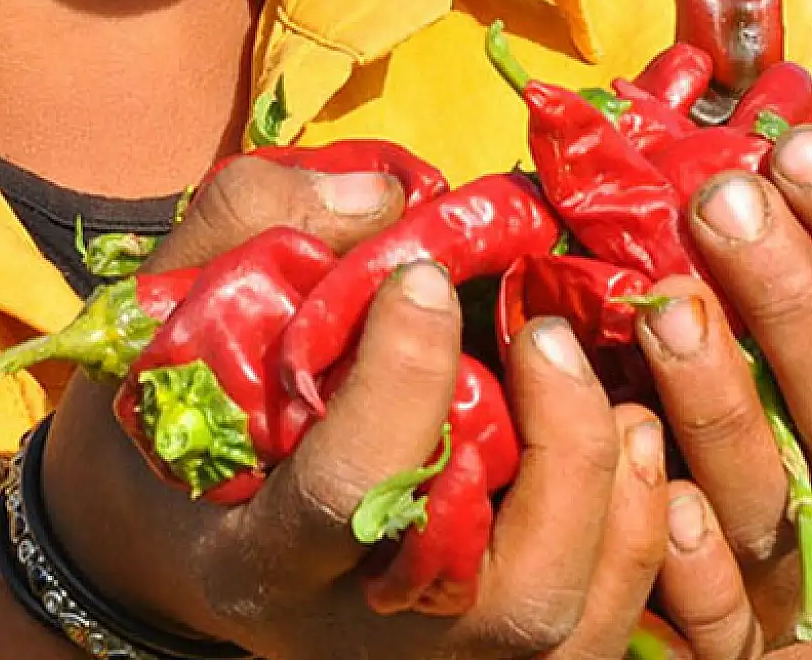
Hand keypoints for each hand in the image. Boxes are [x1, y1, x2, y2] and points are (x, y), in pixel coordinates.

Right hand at [40, 157, 669, 657]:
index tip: (423, 276)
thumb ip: (258, 227)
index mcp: (260, 559)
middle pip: (503, 597)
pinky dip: (642, 540)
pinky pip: (598, 632)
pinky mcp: (485, 654)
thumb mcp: (168, 313)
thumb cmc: (174, 421)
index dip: (406, 378)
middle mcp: (356, 636)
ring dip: (619, 496)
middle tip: (549, 336)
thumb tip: (394, 198)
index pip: (353, 494)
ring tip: (619, 394)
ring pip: (566, 622)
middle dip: (559, 451)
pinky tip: (639, 447)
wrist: (174, 538)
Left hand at [631, 125, 811, 654]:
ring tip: (664, 306)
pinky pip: (715, 606)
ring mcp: (807, 565)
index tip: (798, 148)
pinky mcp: (736, 625)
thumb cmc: (811, 401)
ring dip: (718, 399)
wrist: (776, 559)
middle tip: (722, 202)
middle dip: (795, 303)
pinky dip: (686, 548)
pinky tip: (644, 467)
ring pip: (774, 496)